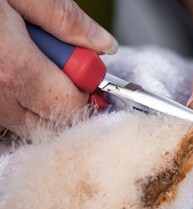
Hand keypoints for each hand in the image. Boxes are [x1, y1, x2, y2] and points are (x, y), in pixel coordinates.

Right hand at [0, 0, 117, 137]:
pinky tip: (12, 72)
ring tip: (31, 64)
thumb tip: (103, 44)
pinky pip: (6, 118)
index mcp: (13, 68)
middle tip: (62, 68)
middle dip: (68, 100)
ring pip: (29, 124)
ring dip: (43, 103)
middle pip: (53, 122)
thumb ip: (65, 20)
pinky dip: (19, 103)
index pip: (71, 104)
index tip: (87, 70)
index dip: (88, 91)